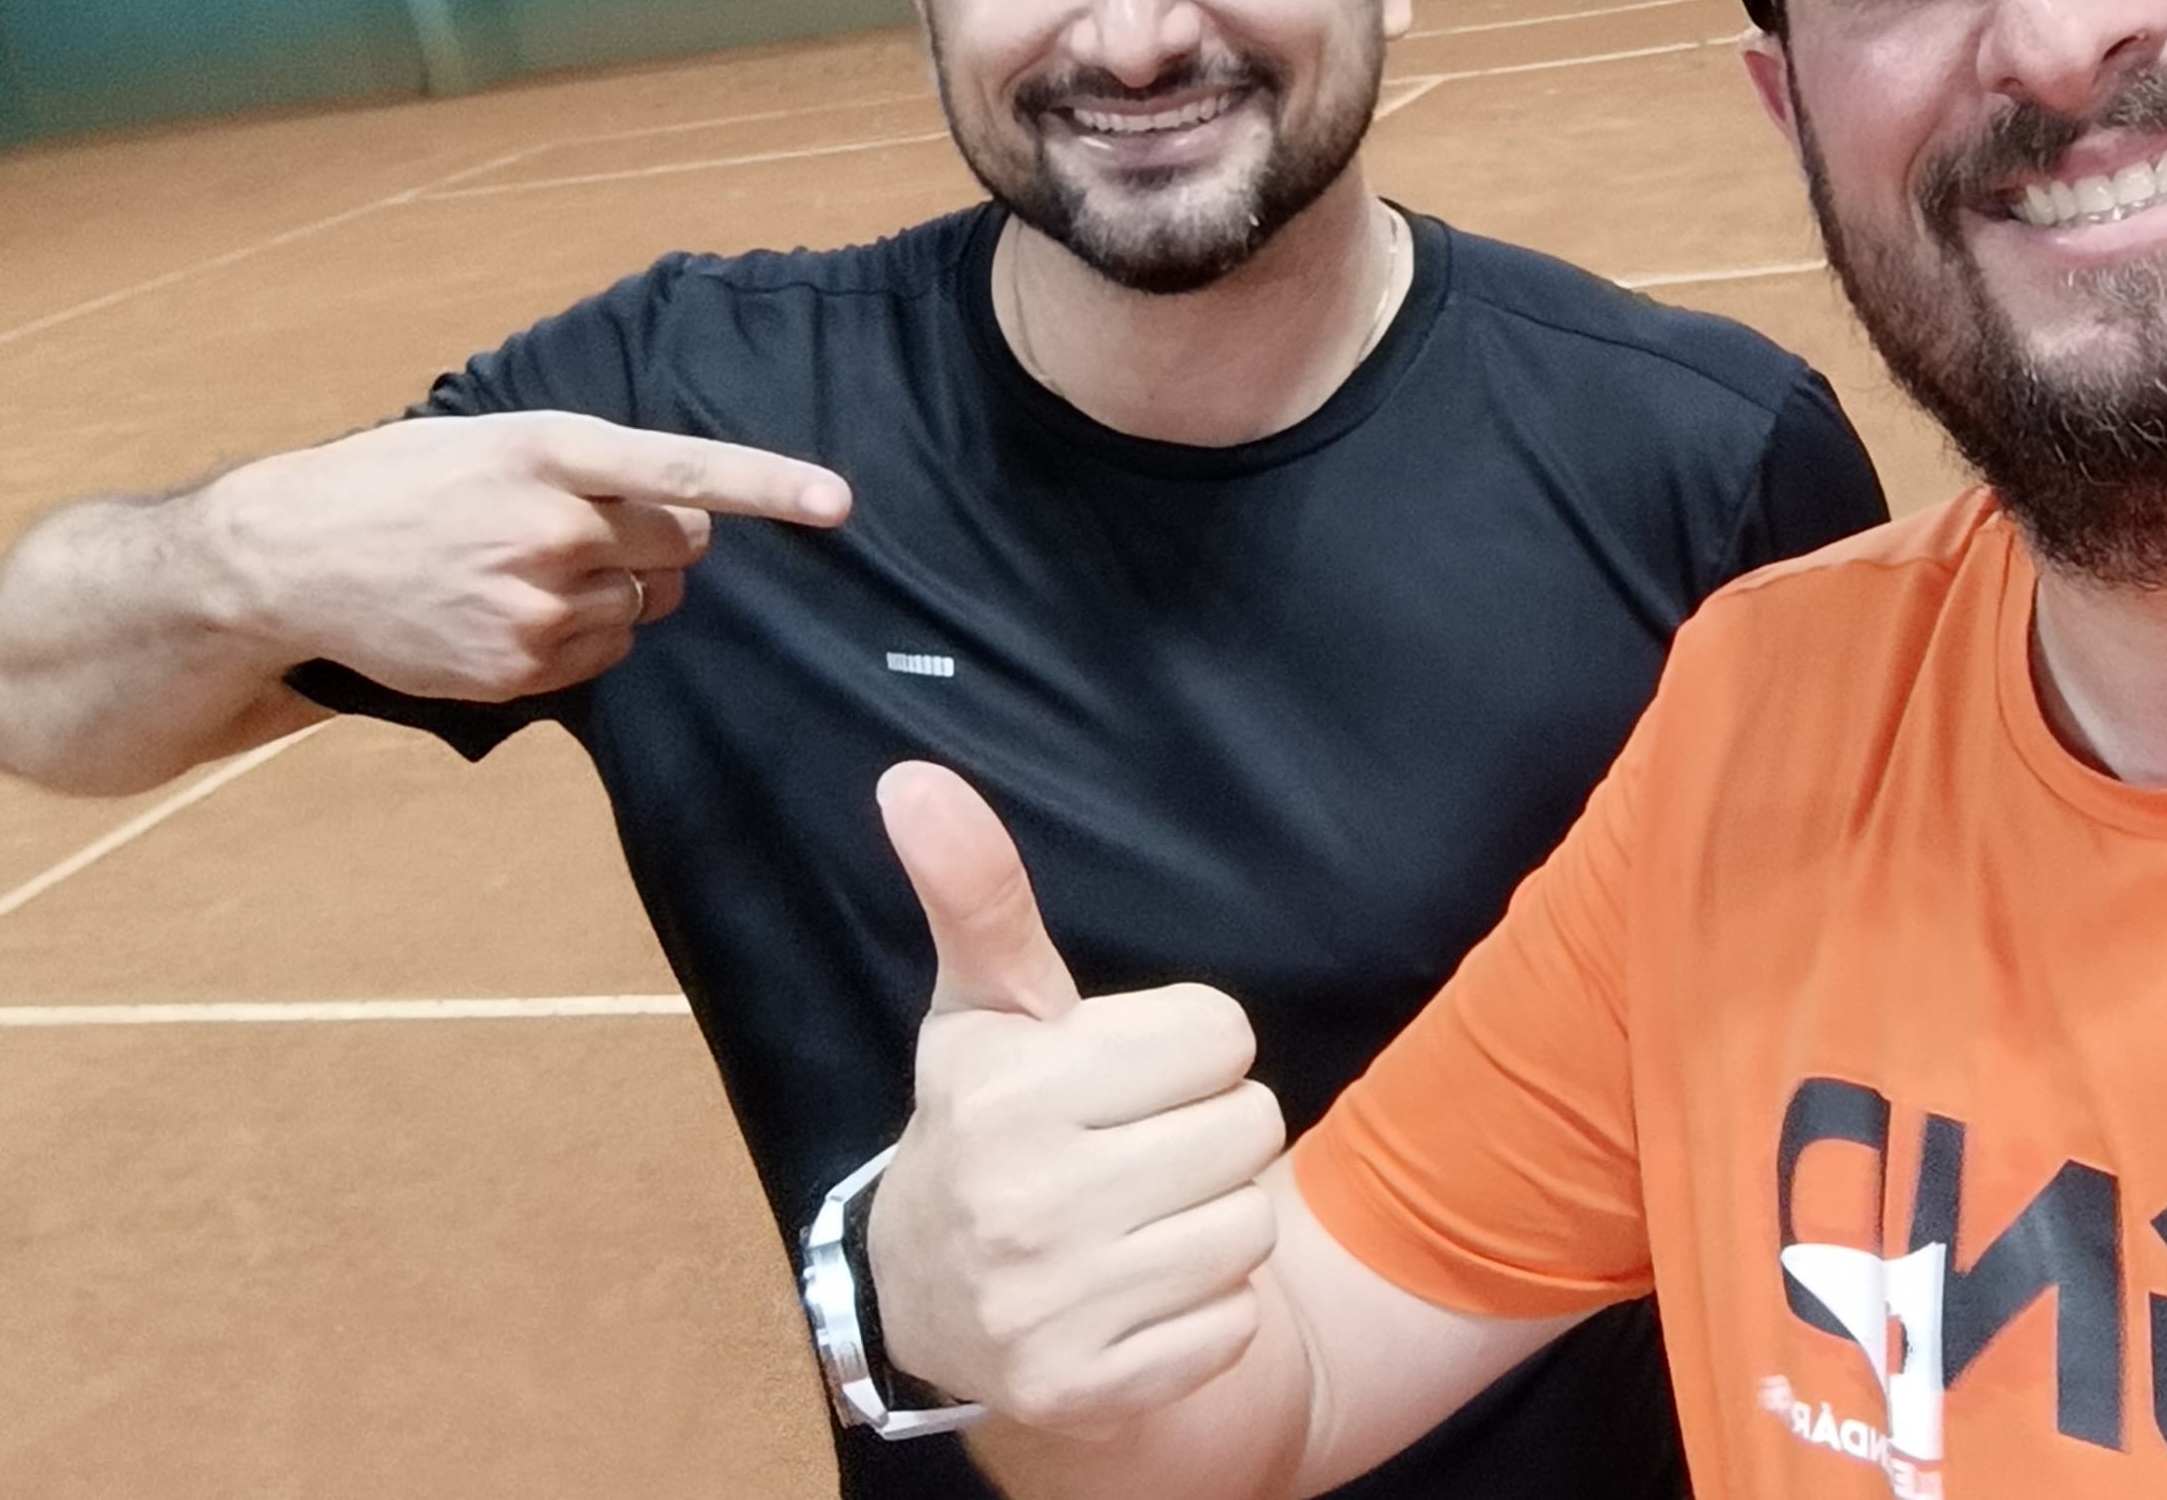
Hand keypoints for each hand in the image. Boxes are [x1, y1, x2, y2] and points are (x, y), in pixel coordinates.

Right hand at [198, 411, 850, 701]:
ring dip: (619, 588)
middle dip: (664, 537)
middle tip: (594, 529)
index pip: (679, 469)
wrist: (289, 558)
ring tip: (529, 569)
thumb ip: (582, 465)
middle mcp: (549, 529)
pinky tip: (511, 611)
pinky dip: (582, 635)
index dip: (767, 486)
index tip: (836, 503)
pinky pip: (603, 655)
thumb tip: (677, 505)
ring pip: (645, 603)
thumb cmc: (397, 483)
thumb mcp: (486, 439)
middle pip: (682, 543)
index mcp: (546, 452)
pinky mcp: (517, 668)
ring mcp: (533, 606)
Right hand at [868, 763, 1285, 1436]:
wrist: (934, 1308)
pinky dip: (1201, 1312)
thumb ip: (974, 893)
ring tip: (1131, 1220)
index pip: (1222, 1031)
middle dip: (1203, 1130)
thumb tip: (914, 778)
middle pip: (1252, 1124)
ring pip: (1250, 1227)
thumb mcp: (983, 1009)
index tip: (1118, 1075)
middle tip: (1126, 1151)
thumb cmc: (986, 1127)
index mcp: (1007, 1093)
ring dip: (1209, 1223)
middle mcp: (1025, 1205)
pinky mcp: (1092, 1388)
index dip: (1182, 1048)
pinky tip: (1132, 1292)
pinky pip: (1234, 1322)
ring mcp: (1056, 1310)